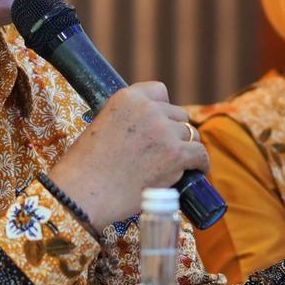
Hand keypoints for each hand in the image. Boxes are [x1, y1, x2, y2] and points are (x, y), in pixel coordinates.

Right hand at [47, 82, 208, 231]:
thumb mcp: (101, 126)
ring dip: (185, 149)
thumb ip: (125, 120)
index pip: (159, 91)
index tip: (161, 123)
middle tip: (164, 152)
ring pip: (190, 135)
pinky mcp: (175, 154)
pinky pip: (200, 154)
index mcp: (127, 98)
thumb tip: (148, 131)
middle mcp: (148, 109)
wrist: (83, 193)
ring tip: (177, 165)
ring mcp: (163, 131)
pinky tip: (197, 171)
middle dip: (173, 132)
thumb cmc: (85, 168)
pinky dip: (200, 164)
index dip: (162, 108)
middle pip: (178, 115)